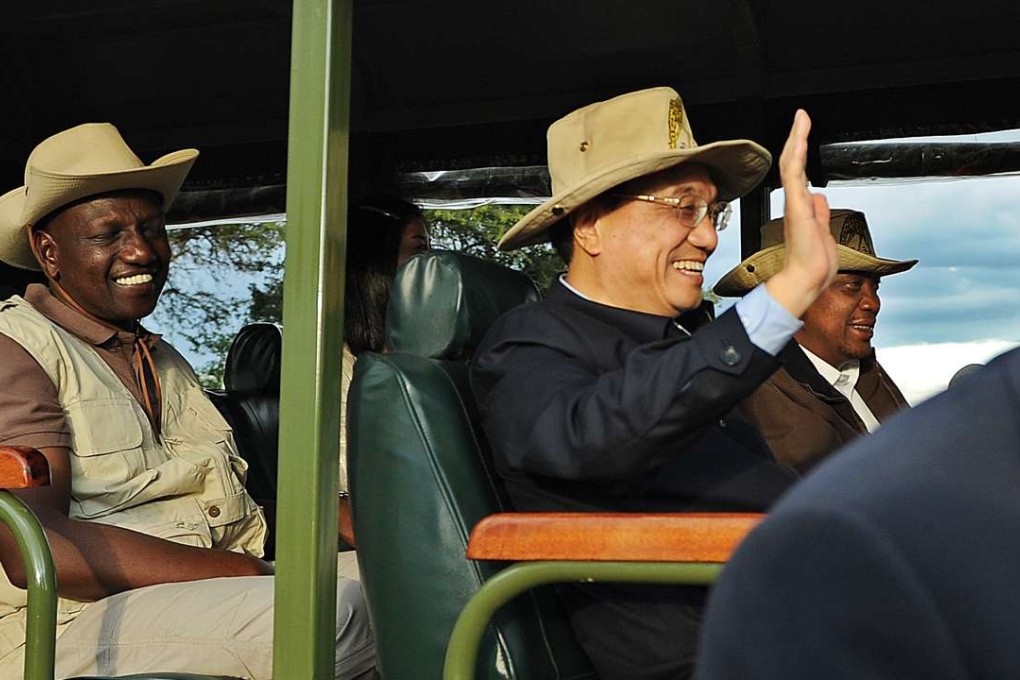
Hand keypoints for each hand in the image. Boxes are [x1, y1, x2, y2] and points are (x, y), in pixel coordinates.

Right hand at [765, 110, 837, 317]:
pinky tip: (798, 138)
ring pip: (791, 164)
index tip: (802, 134)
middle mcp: (794, 203)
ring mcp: (794, 204)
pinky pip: (794, 175)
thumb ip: (820, 213)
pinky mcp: (796, 207)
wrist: (807, 280)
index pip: (798, 174)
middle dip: (796, 139)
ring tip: (801, 119)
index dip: (800, 153)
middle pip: (791, 164)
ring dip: (796, 140)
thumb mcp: (823, 232)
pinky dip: (796, 155)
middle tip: (801, 117)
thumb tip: (820, 198)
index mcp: (800, 209)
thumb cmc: (813, 264)